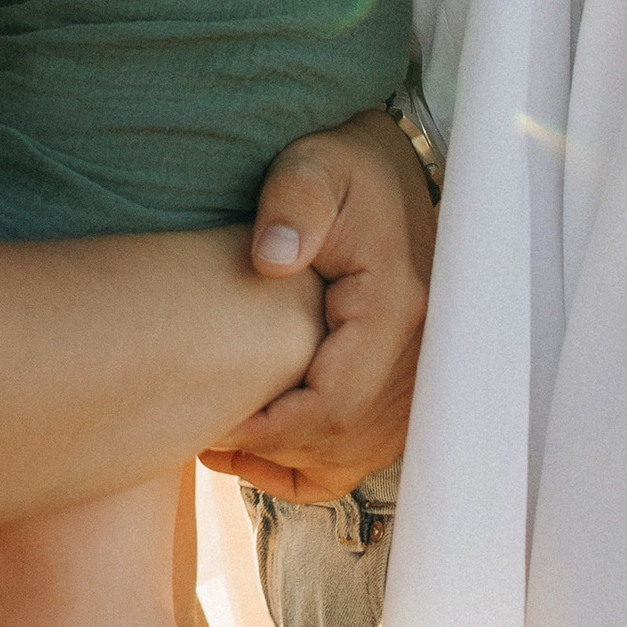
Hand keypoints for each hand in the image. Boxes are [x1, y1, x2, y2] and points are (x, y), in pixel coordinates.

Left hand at [201, 113, 433, 500]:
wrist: (386, 168)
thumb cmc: (340, 168)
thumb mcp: (311, 167)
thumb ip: (292, 206)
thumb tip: (273, 260)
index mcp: (395, 307)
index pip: (337, 405)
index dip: (272, 429)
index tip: (212, 421)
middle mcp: (420, 351)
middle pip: (348, 440)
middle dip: (274, 448)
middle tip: (205, 432)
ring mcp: (419, 369)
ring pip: (361, 452)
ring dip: (293, 458)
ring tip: (225, 442)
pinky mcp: (407, 375)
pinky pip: (372, 446)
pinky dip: (322, 459)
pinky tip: (267, 448)